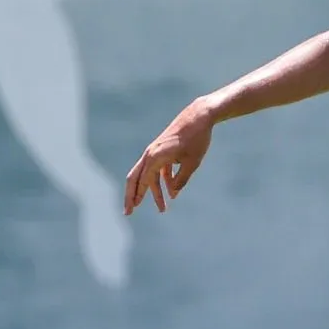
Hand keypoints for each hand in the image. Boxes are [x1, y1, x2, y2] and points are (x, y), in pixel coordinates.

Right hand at [124, 98, 215, 214]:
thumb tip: (174, 194)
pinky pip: (159, 169)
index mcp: (155, 156)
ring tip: (162, 209)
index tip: (132, 210)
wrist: (199, 116)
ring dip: (155, 192)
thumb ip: (181, 180)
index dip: (136, 197)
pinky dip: (164, 181)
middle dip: (133, 196)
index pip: (142, 181)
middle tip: (129, 212)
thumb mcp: (192, 163)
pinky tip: (172, 193)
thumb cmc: (196, 139)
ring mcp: (156, 151)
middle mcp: (151, 153)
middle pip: (136, 178)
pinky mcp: (163, 150)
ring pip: (149, 175)